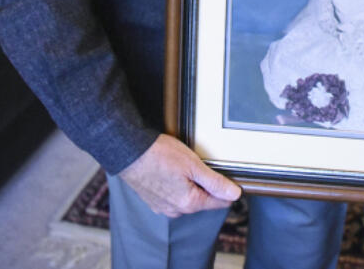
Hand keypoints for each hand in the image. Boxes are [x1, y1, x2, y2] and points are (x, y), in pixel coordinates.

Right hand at [119, 134, 240, 217]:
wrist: (128, 153)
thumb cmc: (159, 156)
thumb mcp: (194, 165)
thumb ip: (215, 182)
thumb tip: (235, 194)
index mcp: (189, 204)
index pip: (219, 203)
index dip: (226, 188)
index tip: (226, 174)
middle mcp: (176, 211)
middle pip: (203, 200)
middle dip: (205, 184)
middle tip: (199, 163)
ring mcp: (163, 207)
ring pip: (187, 197)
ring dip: (190, 184)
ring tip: (182, 165)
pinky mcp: (153, 201)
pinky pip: (173, 195)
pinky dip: (176, 185)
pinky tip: (171, 171)